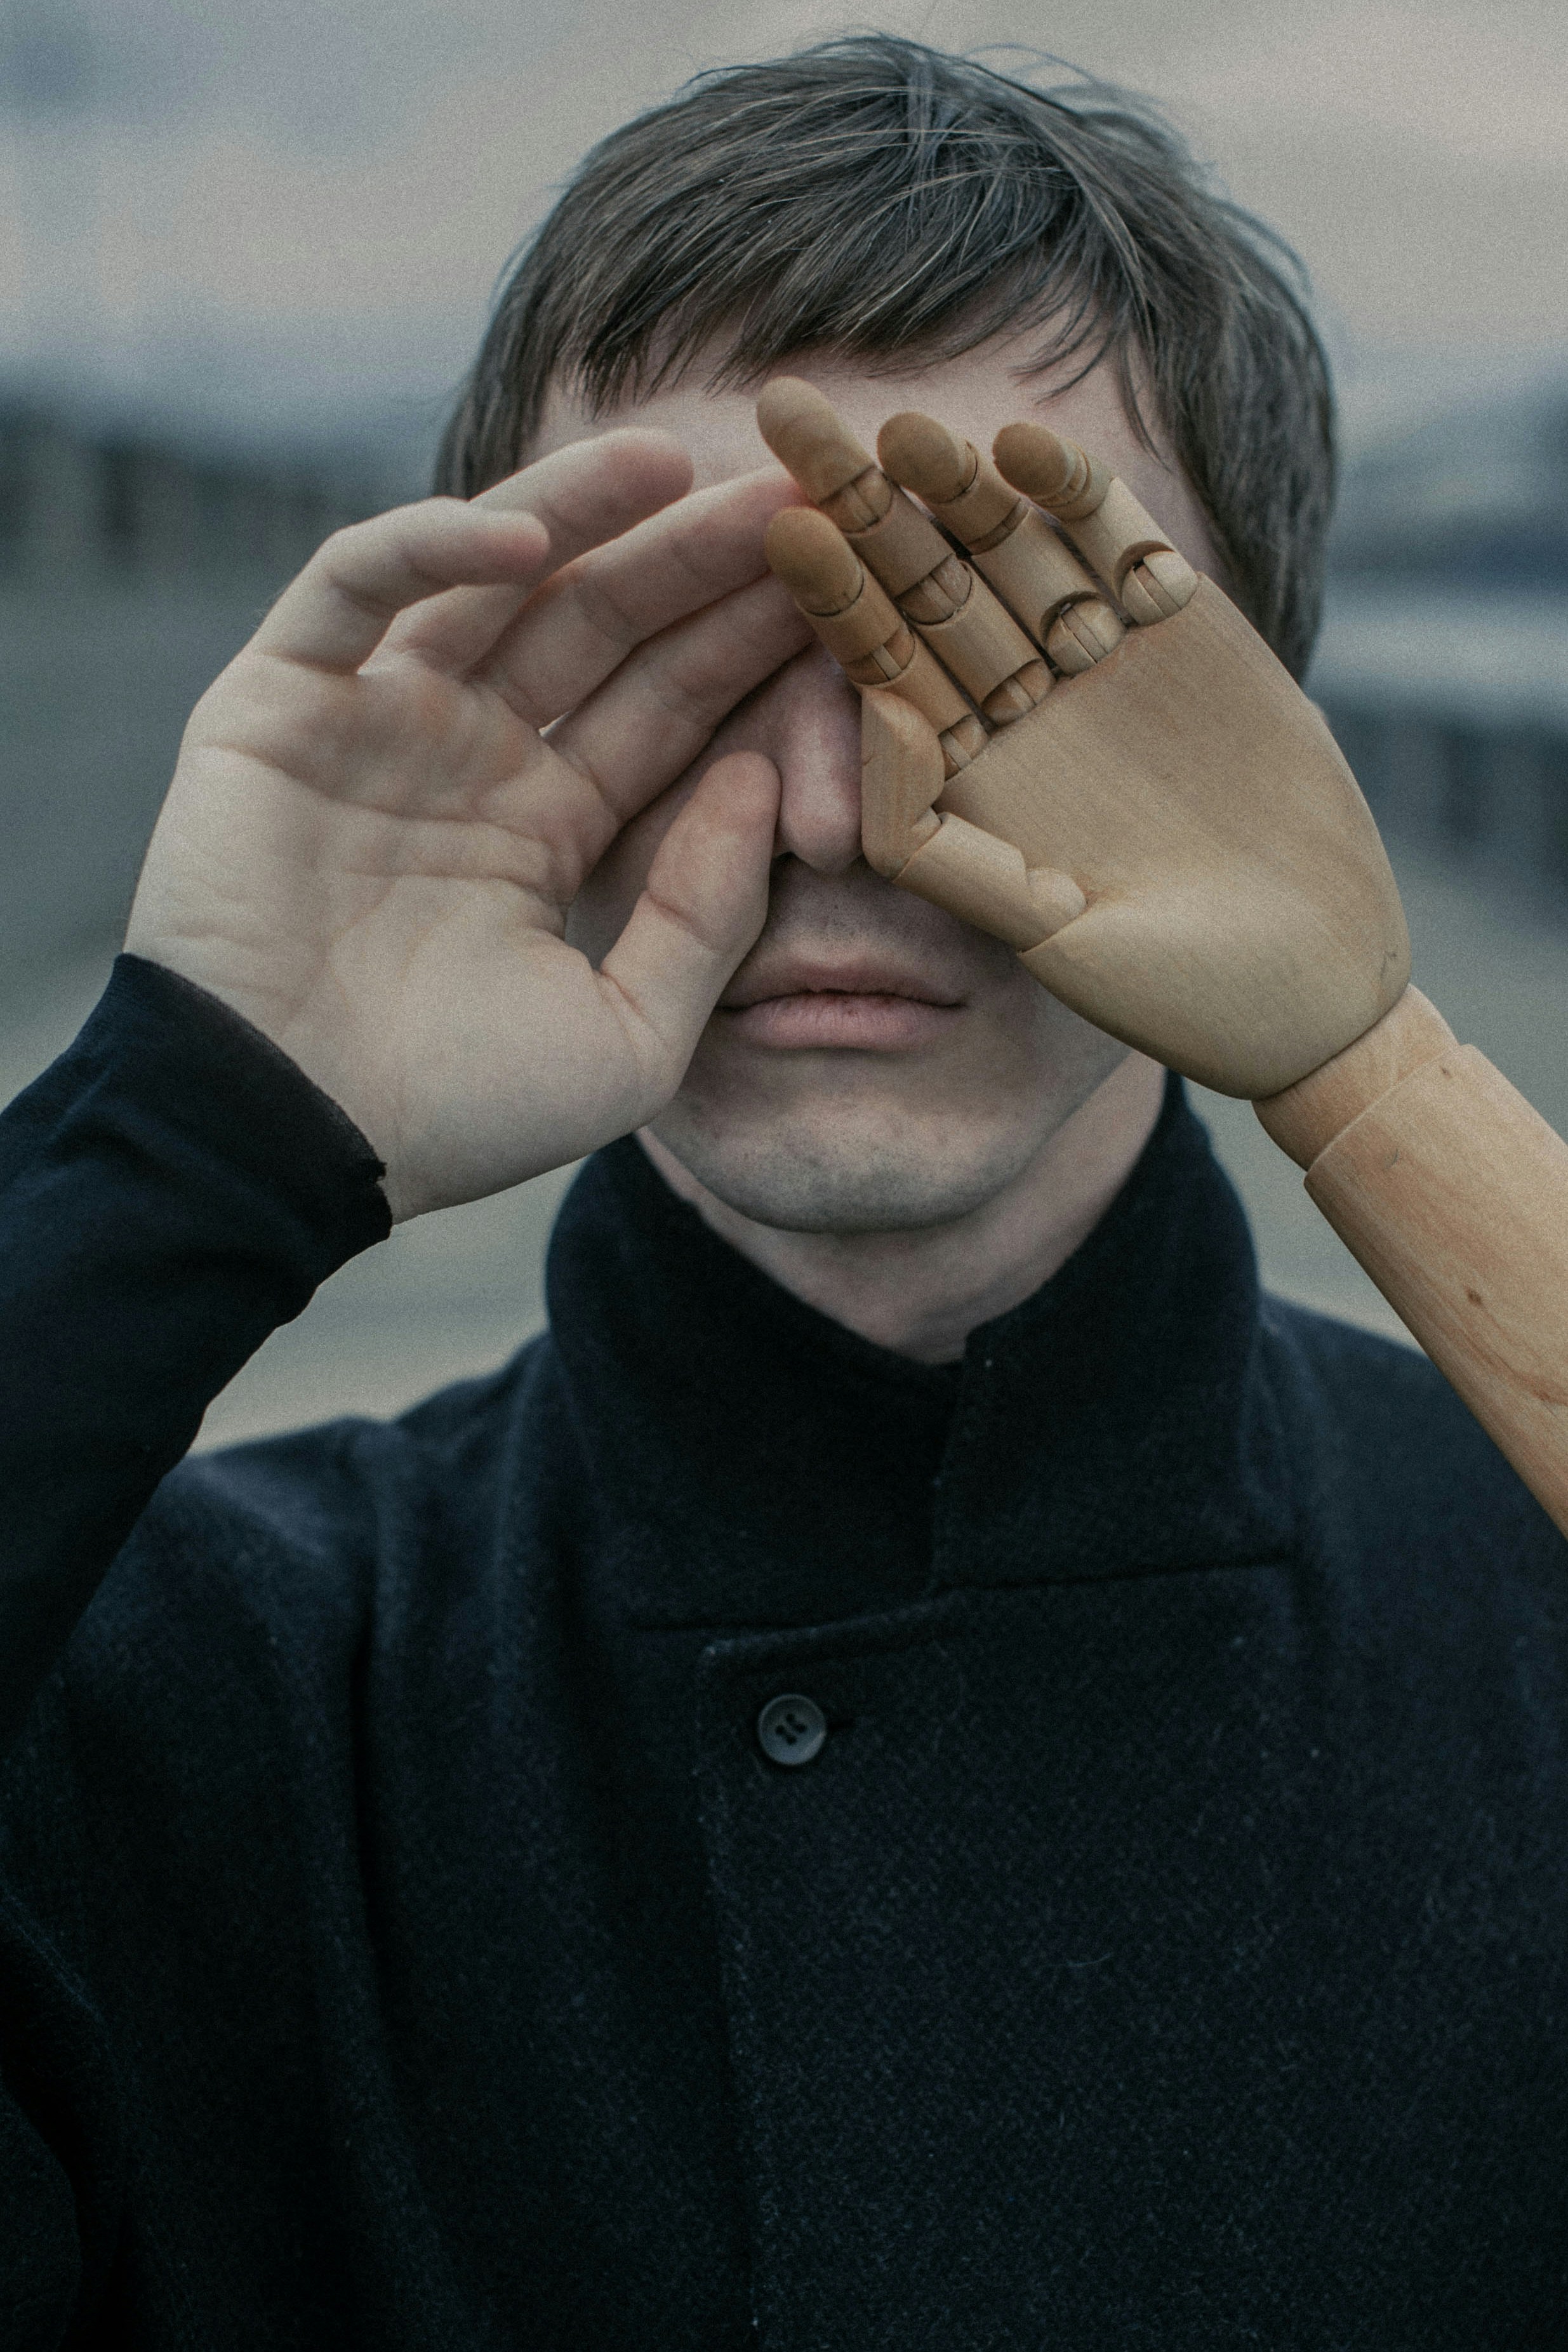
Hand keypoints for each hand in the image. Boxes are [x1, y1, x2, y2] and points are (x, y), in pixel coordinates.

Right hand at [125, 431, 807, 1216]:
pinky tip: (527, 537)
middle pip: (605, 628)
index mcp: (553, 831)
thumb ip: (705, 913)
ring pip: (493, 582)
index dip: (753, 644)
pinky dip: (430, 550)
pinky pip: (356, 590)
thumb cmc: (456, 1114)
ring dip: (583, 516)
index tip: (846, 583)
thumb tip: (767, 778)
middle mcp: (473, 760)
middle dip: (696, 559)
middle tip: (794, 491)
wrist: (286, 1143)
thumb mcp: (631, 1037)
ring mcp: (376, 722)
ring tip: (680, 463)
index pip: (672, 709)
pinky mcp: (278, 702)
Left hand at [757, 382, 1407, 1100]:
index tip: (772, 528)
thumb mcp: (1032, 930)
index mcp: (959, 770)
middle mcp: (1015, 701)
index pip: (873, 662)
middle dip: (858, 500)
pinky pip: (1119, 545)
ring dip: (956, 485)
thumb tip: (873, 710)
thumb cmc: (1160, 989)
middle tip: (785, 409)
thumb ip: (944, 834)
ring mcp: (1098, 656)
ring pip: (1010, 548)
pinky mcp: (1185, 627)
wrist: (1304, 988)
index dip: (826, 593)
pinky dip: (1079, 496)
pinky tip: (1024, 447)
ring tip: (901, 427)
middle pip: (921, 580)